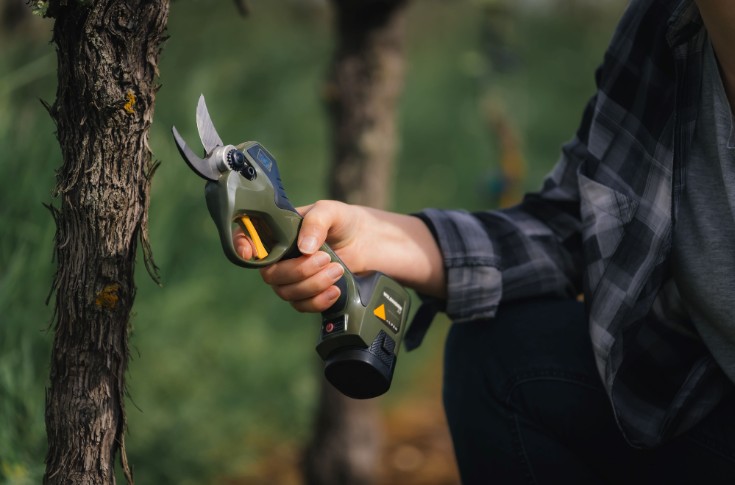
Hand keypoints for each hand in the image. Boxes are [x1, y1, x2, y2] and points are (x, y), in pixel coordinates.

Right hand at [234, 201, 364, 312]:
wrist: (368, 241)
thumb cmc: (344, 221)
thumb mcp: (330, 211)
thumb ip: (316, 222)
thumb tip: (303, 247)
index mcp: (278, 232)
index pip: (247, 238)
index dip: (241, 245)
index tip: (249, 252)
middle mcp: (280, 256)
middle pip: (271, 274)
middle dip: (298, 271)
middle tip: (325, 258)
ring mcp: (293, 277)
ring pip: (287, 292)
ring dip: (313, 285)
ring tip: (338, 269)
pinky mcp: (308, 293)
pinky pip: (302, 305)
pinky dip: (318, 301)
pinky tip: (335, 290)